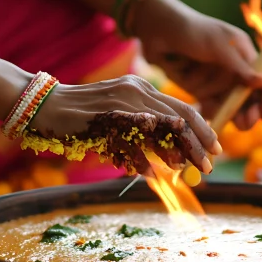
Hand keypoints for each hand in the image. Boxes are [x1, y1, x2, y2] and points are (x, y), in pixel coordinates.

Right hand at [28, 75, 221, 174]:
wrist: (45, 104)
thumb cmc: (85, 115)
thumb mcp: (121, 114)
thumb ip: (146, 128)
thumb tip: (173, 154)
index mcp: (143, 88)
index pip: (183, 108)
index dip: (204, 130)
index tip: (216, 150)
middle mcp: (136, 91)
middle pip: (178, 118)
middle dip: (197, 143)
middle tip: (210, 166)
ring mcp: (120, 103)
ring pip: (159, 129)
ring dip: (173, 152)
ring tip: (183, 170)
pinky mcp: (103, 118)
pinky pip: (129, 141)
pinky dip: (141, 159)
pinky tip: (149, 173)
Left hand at [132, 0, 261, 129]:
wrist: (157, 31)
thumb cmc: (191, 30)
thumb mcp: (218, 45)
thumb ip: (240, 66)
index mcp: (245, 54)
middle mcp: (234, 69)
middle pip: (251, 97)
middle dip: (251, 112)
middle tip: (246, 123)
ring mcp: (217, 81)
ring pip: (232, 106)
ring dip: (233, 117)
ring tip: (228, 123)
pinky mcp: (201, 90)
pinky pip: (212, 108)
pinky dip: (213, 114)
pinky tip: (208, 116)